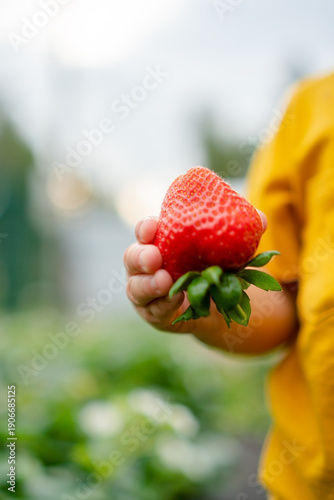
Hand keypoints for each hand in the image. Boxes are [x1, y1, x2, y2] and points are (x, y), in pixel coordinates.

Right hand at [123, 211, 271, 341]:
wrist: (217, 305)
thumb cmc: (216, 267)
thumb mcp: (229, 251)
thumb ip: (241, 234)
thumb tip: (261, 219)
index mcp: (161, 242)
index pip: (145, 231)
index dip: (145, 228)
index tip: (155, 226)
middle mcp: (147, 265)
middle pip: (131, 258)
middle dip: (141, 256)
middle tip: (155, 257)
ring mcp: (146, 290)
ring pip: (135, 287)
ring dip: (148, 284)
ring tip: (164, 281)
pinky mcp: (153, 312)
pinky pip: (152, 310)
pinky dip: (162, 305)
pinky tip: (174, 301)